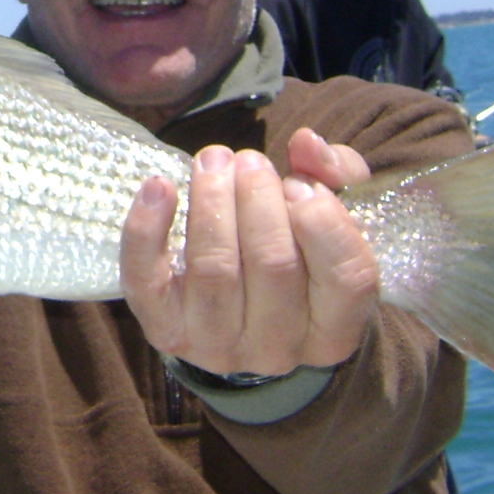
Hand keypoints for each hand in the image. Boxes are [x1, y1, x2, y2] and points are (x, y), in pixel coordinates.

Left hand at [121, 127, 378, 376]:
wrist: (237, 314)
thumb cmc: (296, 254)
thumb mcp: (332, 216)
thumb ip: (335, 175)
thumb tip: (307, 143)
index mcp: (334, 330)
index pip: (347, 279)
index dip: (325, 221)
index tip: (300, 183)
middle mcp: (279, 349)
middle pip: (274, 265)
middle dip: (259, 197)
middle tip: (249, 160)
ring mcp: (218, 345)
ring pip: (213, 270)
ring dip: (211, 202)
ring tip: (213, 162)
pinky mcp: (165, 330)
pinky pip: (147, 283)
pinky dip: (146, 230)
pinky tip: (159, 187)